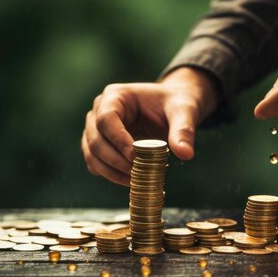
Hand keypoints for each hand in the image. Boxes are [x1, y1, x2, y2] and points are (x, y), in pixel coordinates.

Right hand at [81, 67, 216, 185]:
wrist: (172, 107)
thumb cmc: (175, 103)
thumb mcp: (184, 111)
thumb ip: (183, 130)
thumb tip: (186, 154)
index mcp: (115, 96)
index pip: (106, 119)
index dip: (118, 139)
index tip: (134, 156)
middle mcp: (99, 111)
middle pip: (95, 139)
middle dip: (114, 160)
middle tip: (136, 172)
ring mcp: (96, 129)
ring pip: (91, 154)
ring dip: (110, 171)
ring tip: (134, 180)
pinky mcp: (100, 145)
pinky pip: (95, 163)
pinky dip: (109, 174)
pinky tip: (129, 180)